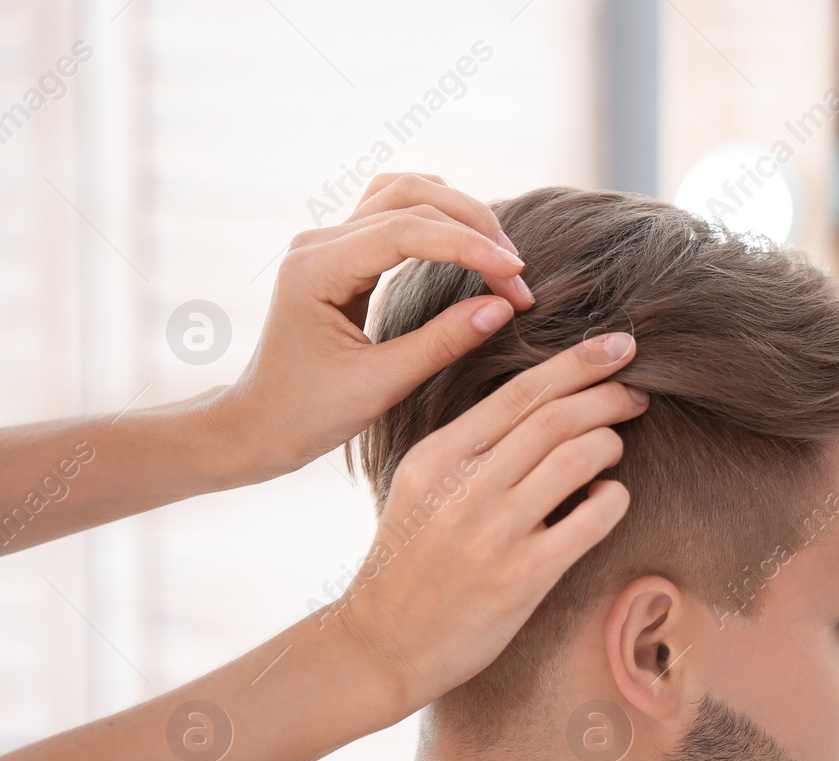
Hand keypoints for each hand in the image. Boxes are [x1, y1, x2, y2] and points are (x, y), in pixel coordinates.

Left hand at [209, 173, 535, 480]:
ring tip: (499, 256)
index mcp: (317, 269)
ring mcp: (328, 243)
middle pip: (410, 197)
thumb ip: (443, 342)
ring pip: (404, 193)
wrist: (258, 424)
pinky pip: (394, 213)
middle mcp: (319, 242)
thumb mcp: (381, 386)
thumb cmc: (309, 414)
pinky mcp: (341, 254)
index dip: (469, 247)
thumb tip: (503, 306)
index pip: (407, 232)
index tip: (516, 277)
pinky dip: (437, 220)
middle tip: (516, 277)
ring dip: (458, 215)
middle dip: (472, 230)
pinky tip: (467, 247)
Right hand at [322, 331, 647, 712]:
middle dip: (606, 393)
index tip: (616, 347)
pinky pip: (590, 521)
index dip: (576, 363)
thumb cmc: (408, 564)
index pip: (519, 391)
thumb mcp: (420, 488)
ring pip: (576, 459)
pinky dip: (613, 499)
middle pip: (553, 416)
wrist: (379, 644)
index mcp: (437, 456)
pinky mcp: (522, 577)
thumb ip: (470, 448)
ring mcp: (493, 532)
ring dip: (611, 442)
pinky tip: (612, 497)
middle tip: (636, 389)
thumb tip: (542, 407)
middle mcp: (464, 487)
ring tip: (618, 443)